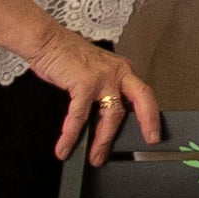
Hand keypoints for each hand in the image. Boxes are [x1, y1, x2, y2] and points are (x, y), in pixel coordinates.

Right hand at [24, 28, 162, 163]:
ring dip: (103, 140)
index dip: (150, 113)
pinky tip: (65, 147)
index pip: (143, 94)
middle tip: (149, 140)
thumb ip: (104, 90)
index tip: (152, 130)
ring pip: (111, 114)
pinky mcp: (85, 83)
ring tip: (96, 157)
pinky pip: (80, 116)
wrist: (46, 41)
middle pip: (141, 100)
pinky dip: (71, 134)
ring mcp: (103, 77)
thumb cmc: (66, 56)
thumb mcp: (94, 71)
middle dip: (147, 122)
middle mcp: (117, 72)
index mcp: (122, 70)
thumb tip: (106, 118)